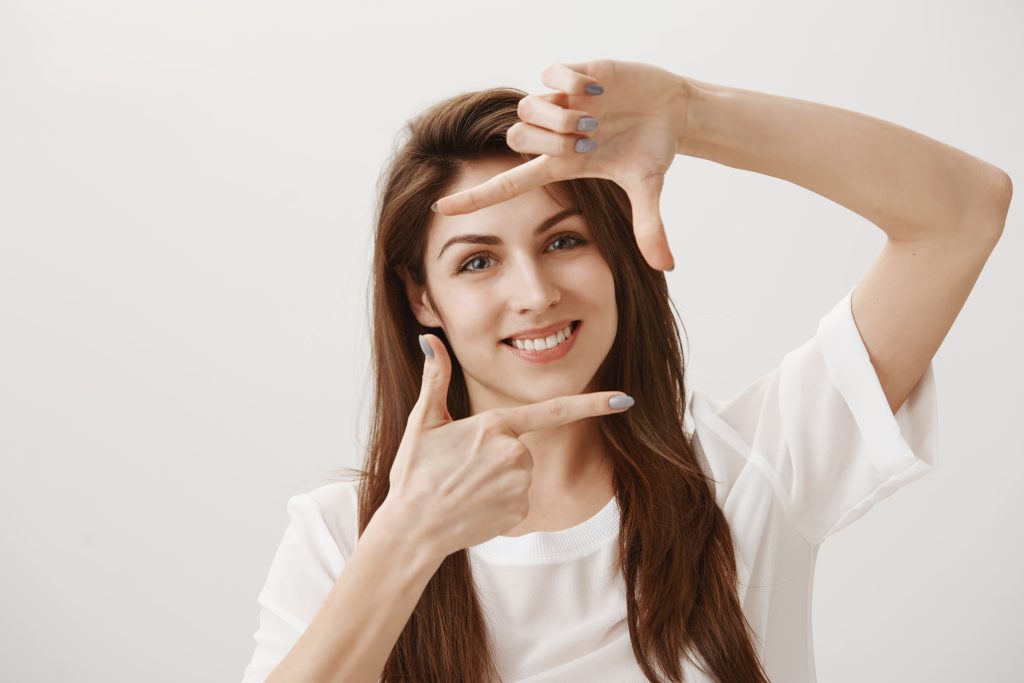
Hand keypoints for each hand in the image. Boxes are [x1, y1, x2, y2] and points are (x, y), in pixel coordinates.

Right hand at [386, 334, 633, 558]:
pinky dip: (499, 503)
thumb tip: (429, 340)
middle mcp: (516, 454)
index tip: (625, 400)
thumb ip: (435, 378)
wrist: (412, 529)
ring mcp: (521, 485)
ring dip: (498, 479)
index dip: (594, 404)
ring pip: (520, 474)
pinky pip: (518, 500)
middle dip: (498, 455)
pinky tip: (474, 507)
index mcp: (496, 426)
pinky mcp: (521, 512)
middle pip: (521, 447)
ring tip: (464, 488)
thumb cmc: (414, 474)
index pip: (554, 410)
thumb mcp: (422, 422)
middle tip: (461, 468)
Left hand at [432, 59, 690, 271]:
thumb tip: (666, 268)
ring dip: (561, 115)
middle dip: (550, 142)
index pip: (506, 185)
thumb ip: (649, 226)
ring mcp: (559, 103)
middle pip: (515, 140)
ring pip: (527, 108)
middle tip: (590, 140)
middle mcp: (551, 135)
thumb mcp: (648, 187)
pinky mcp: (571, 74)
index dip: (473, 197)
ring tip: (596, 117)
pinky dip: (572, 82)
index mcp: (560, 166)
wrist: (671, 109)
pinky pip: (550, 74)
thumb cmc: (652, 149)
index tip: (439, 206)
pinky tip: (598, 89)